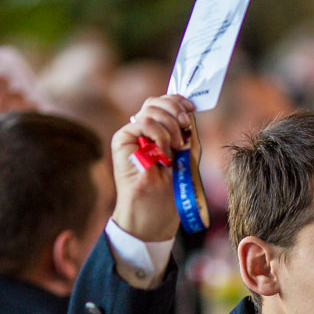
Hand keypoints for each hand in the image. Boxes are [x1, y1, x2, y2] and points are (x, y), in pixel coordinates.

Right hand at [110, 95, 196, 243]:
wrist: (154, 212)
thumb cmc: (171, 190)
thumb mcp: (186, 156)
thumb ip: (187, 134)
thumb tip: (189, 110)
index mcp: (158, 132)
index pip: (164, 104)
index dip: (178, 101)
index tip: (191, 108)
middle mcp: (143, 131)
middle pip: (156, 102)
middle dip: (175, 110)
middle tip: (185, 127)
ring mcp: (132, 135)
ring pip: (150, 110)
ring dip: (169, 125)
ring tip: (175, 146)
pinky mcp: (121, 140)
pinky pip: (142, 122)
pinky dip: (159, 134)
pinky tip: (164, 151)